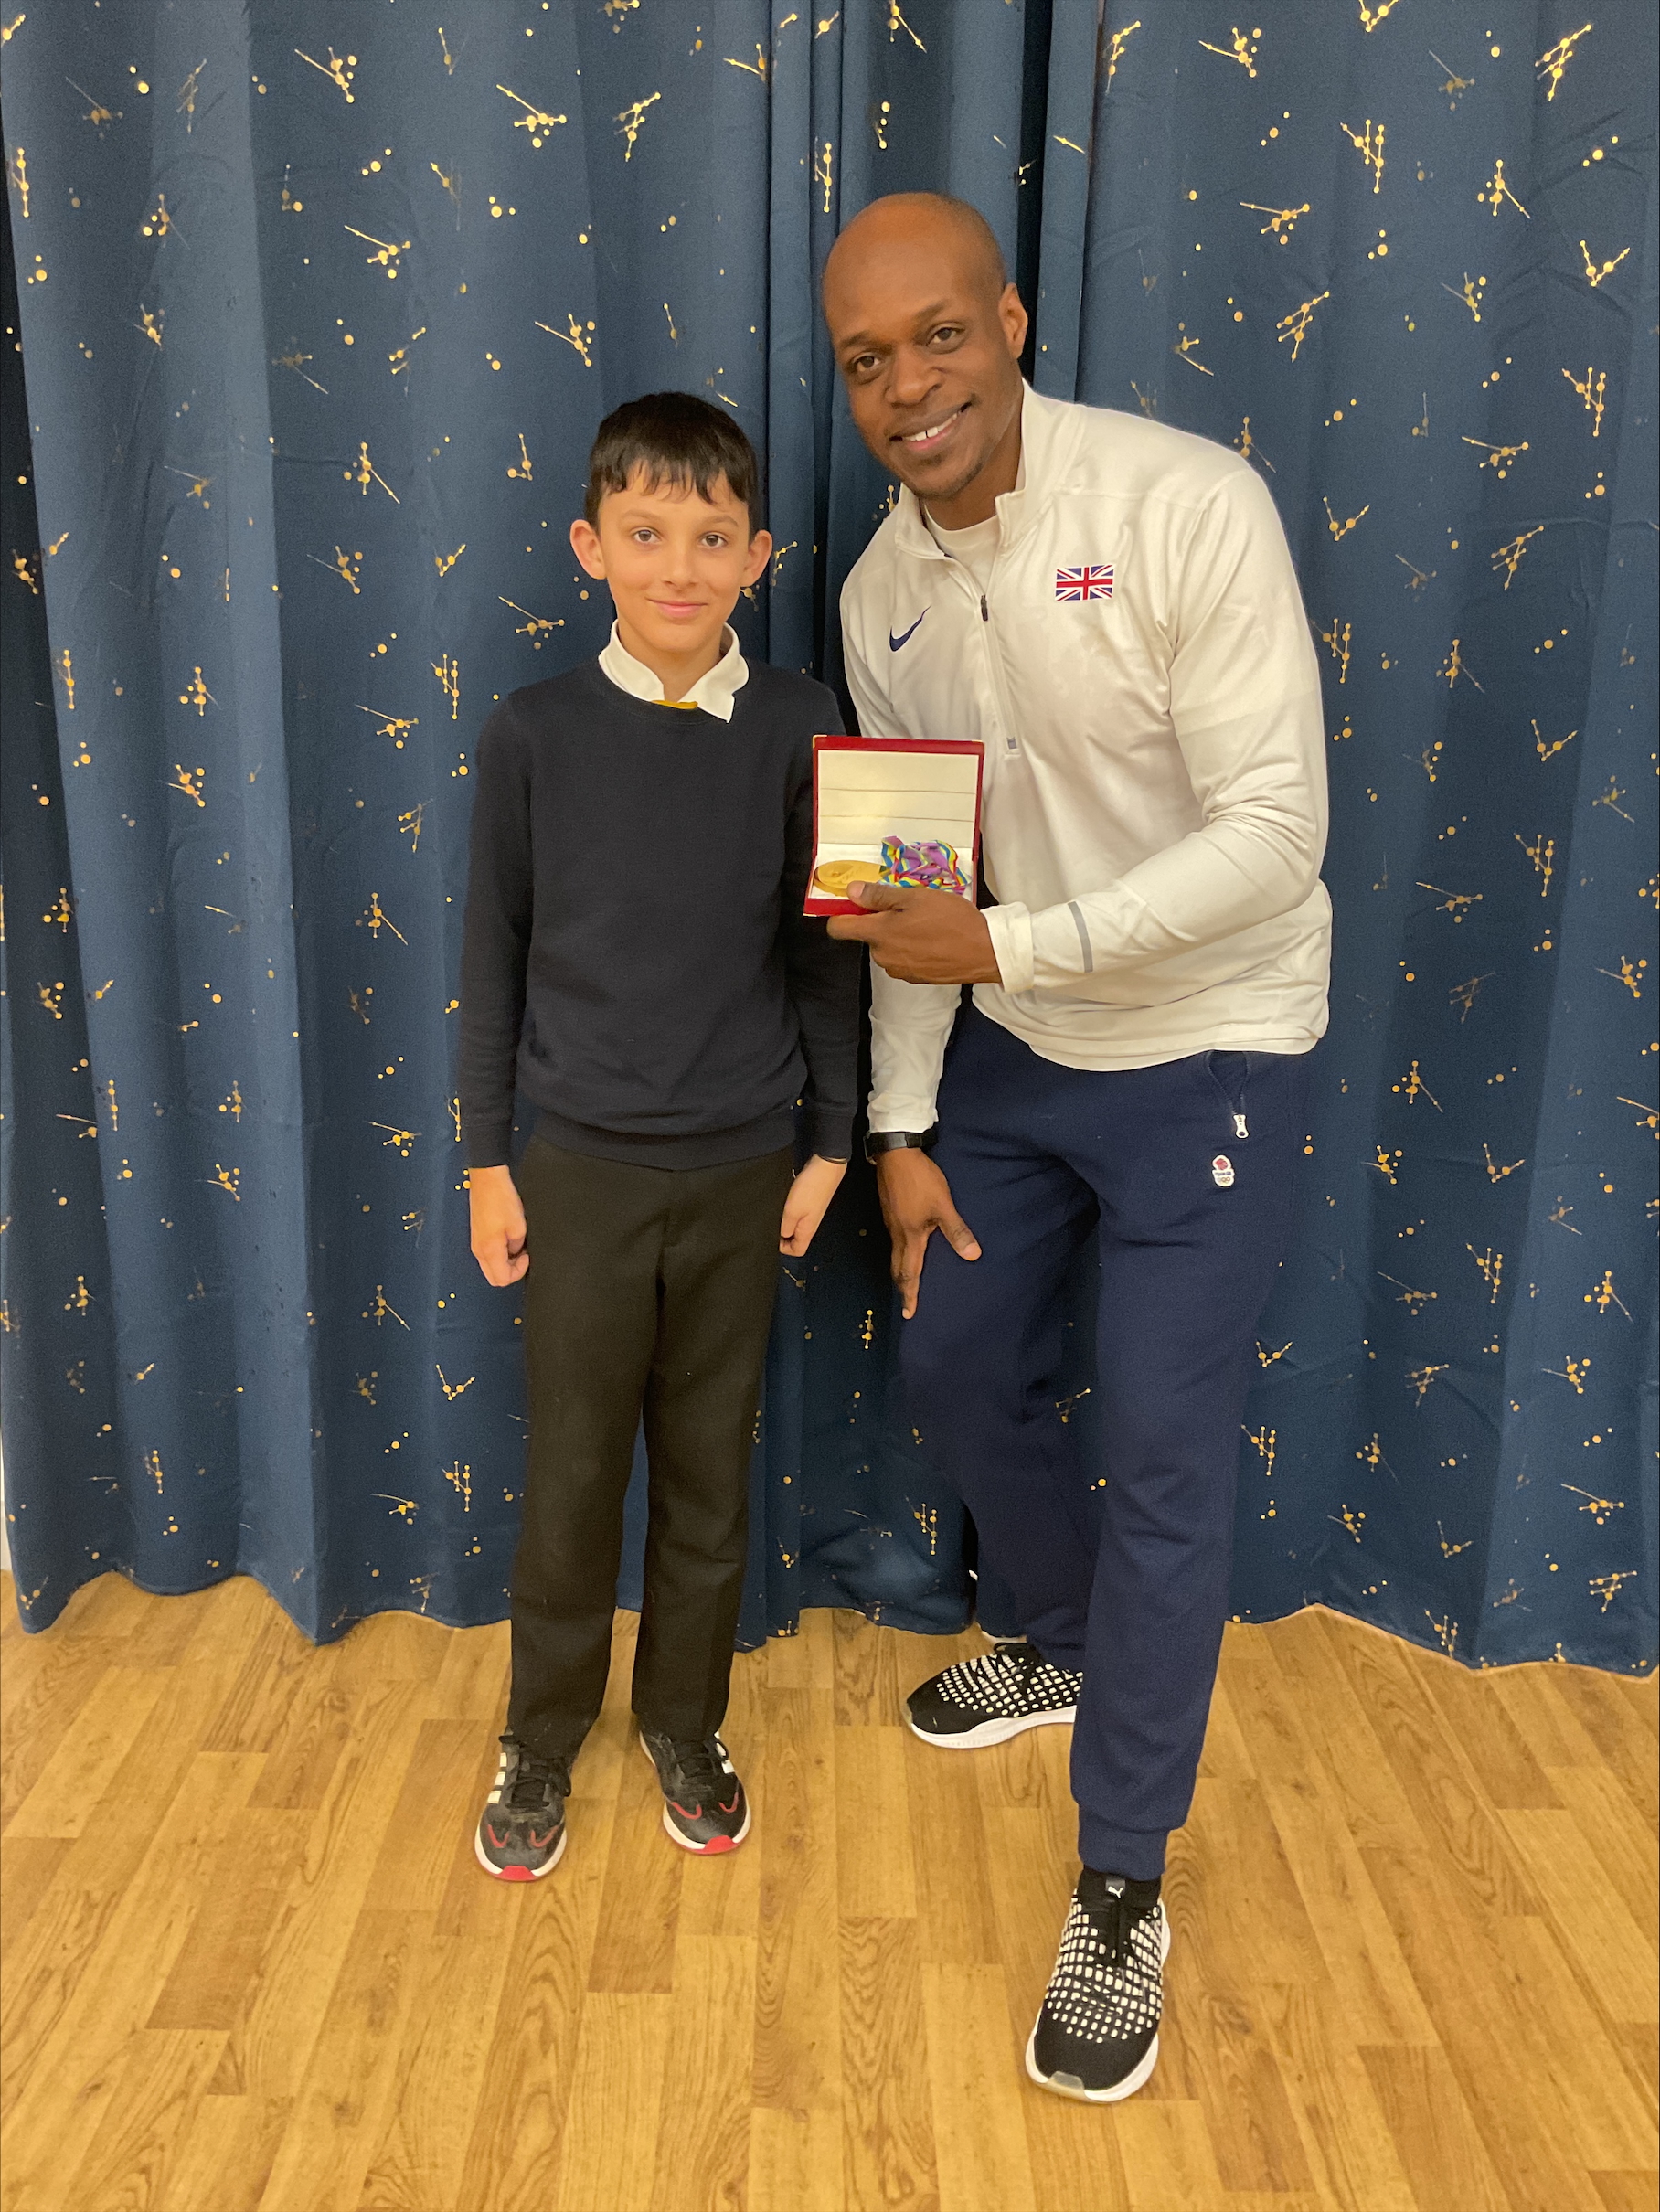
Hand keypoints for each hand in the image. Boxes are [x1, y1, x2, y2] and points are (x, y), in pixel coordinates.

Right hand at [469, 1164, 527, 1284]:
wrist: (487, 1179)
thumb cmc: (502, 1199)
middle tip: (523, 1255)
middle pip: (494, 1277)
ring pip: (490, 1266)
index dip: (519, 1272)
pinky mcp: (477, 1235)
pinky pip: (487, 1254)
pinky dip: (499, 1252)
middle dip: (511, 1270)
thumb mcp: (519, 1226)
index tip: (527, 1257)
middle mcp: (478, 1250)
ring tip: (516, 1244)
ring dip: (505, 1261)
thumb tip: (516, 1252)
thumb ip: (518, 1246)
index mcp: (489, 1250)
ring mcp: (476, 1243)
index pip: (502, 1279)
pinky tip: (508, 1237)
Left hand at [780, 1153, 847, 1255]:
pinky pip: (798, 1213)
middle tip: (771, 1225)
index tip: (771, 1239)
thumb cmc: (811, 1187)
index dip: (783, 1249)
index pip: (797, 1251)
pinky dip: (789, 1211)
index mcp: (808, 1230)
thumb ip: (785, 1227)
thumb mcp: (792, 1211)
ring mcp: (811, 1211)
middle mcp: (811, 1223)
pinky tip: (784, 1202)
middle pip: (796, 1239)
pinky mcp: (811, 1201)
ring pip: (796, 1225)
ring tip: (776, 1212)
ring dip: (785, 1222)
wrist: (826, 1166)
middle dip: (782, 1236)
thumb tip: (781, 1239)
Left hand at [826, 882, 1002, 984]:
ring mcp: (899, 970)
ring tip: (926, 924)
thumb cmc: (951, 919)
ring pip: (888, 947)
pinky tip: (934, 940)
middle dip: (882, 922)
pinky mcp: (915, 979)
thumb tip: (851, 892)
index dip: (842, 914)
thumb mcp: (915, 897)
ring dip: (898, 935)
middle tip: (909, 908)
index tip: (854, 904)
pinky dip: (913, 949)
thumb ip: (880, 895)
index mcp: (879, 934)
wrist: (984, 951)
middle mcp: (883, 956)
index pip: (839, 929)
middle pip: (869, 936)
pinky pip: (904, 959)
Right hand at [876, 1149, 980, 1318]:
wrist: (895, 1154)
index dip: (910, 1294)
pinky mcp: (890, 1211)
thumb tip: (972, 1256)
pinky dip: (901, 1253)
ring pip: (895, 1254)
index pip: (909, 1273)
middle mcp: (897, 1234)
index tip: (909, 1313)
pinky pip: (895, 1240)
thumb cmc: (920, 1180)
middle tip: (907, 1302)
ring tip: (908, 1281)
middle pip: (897, 1267)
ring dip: (901, 1270)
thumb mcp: (943, 1206)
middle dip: (903, 1286)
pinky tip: (908, 1248)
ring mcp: (891, 1222)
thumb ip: (957, 1231)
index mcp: (910, 1237)